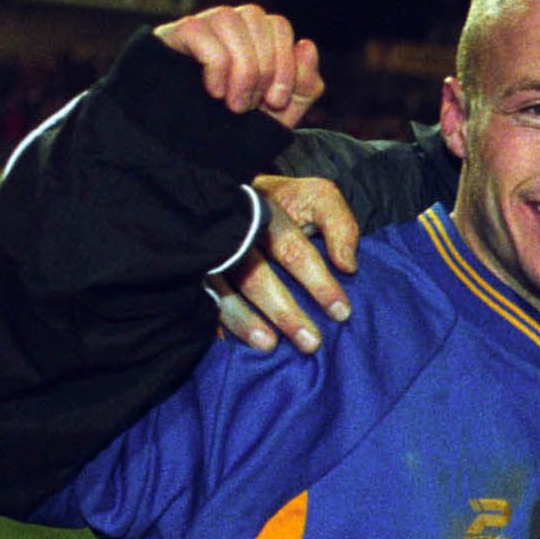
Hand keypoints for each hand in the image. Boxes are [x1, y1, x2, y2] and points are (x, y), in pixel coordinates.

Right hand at [153, 5, 324, 127]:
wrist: (190, 152)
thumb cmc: (238, 128)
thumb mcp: (281, 114)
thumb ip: (305, 84)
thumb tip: (306, 45)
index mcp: (255, 36)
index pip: (278, 26)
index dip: (285, 64)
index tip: (276, 102)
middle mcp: (228, 23)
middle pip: (257, 19)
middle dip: (262, 70)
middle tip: (249, 107)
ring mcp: (200, 25)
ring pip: (230, 20)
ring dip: (241, 69)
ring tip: (233, 104)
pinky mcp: (174, 35)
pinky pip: (201, 33)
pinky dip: (215, 67)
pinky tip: (214, 93)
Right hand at [208, 175, 362, 351]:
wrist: (235, 193)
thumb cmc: (284, 203)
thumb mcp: (317, 199)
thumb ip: (340, 225)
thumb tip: (348, 265)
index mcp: (266, 210)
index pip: (293, 251)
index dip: (318, 283)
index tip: (340, 312)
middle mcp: (232, 231)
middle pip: (255, 277)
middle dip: (284, 312)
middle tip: (311, 342)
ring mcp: (207, 251)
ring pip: (223, 292)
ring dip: (245, 322)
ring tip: (269, 346)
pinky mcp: (191, 269)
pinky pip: (201, 299)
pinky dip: (217, 322)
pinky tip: (231, 344)